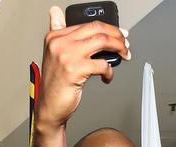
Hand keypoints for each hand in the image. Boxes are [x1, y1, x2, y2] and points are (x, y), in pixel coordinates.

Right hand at [36, 6, 130, 127]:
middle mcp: (59, 43)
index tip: (119, 34)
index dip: (108, 28)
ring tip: (124, 55)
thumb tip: (56, 11)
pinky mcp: (75, 70)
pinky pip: (102, 64)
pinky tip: (107, 77)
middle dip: (117, 35)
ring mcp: (67, 56)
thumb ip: (57, 30)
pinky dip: (109, 71)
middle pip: (97, 28)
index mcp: (55, 36)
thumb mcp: (54, 53)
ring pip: (102, 41)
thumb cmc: (56, 83)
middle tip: (126, 44)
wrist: (50, 106)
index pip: (87, 24)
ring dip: (119, 47)